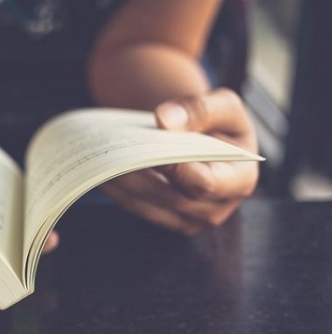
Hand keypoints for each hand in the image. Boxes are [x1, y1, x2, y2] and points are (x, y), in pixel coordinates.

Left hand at [100, 88, 258, 234]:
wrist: (207, 141)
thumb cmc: (219, 124)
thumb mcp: (223, 106)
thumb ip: (200, 109)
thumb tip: (165, 120)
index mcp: (240, 180)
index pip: (204, 183)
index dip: (175, 168)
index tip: (149, 147)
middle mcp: (216, 208)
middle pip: (168, 196)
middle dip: (138, 172)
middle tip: (110, 151)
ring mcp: (189, 220)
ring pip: (145, 204)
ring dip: (119, 182)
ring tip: (99, 157)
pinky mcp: (166, 220)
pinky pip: (134, 207)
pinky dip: (116, 189)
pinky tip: (99, 168)